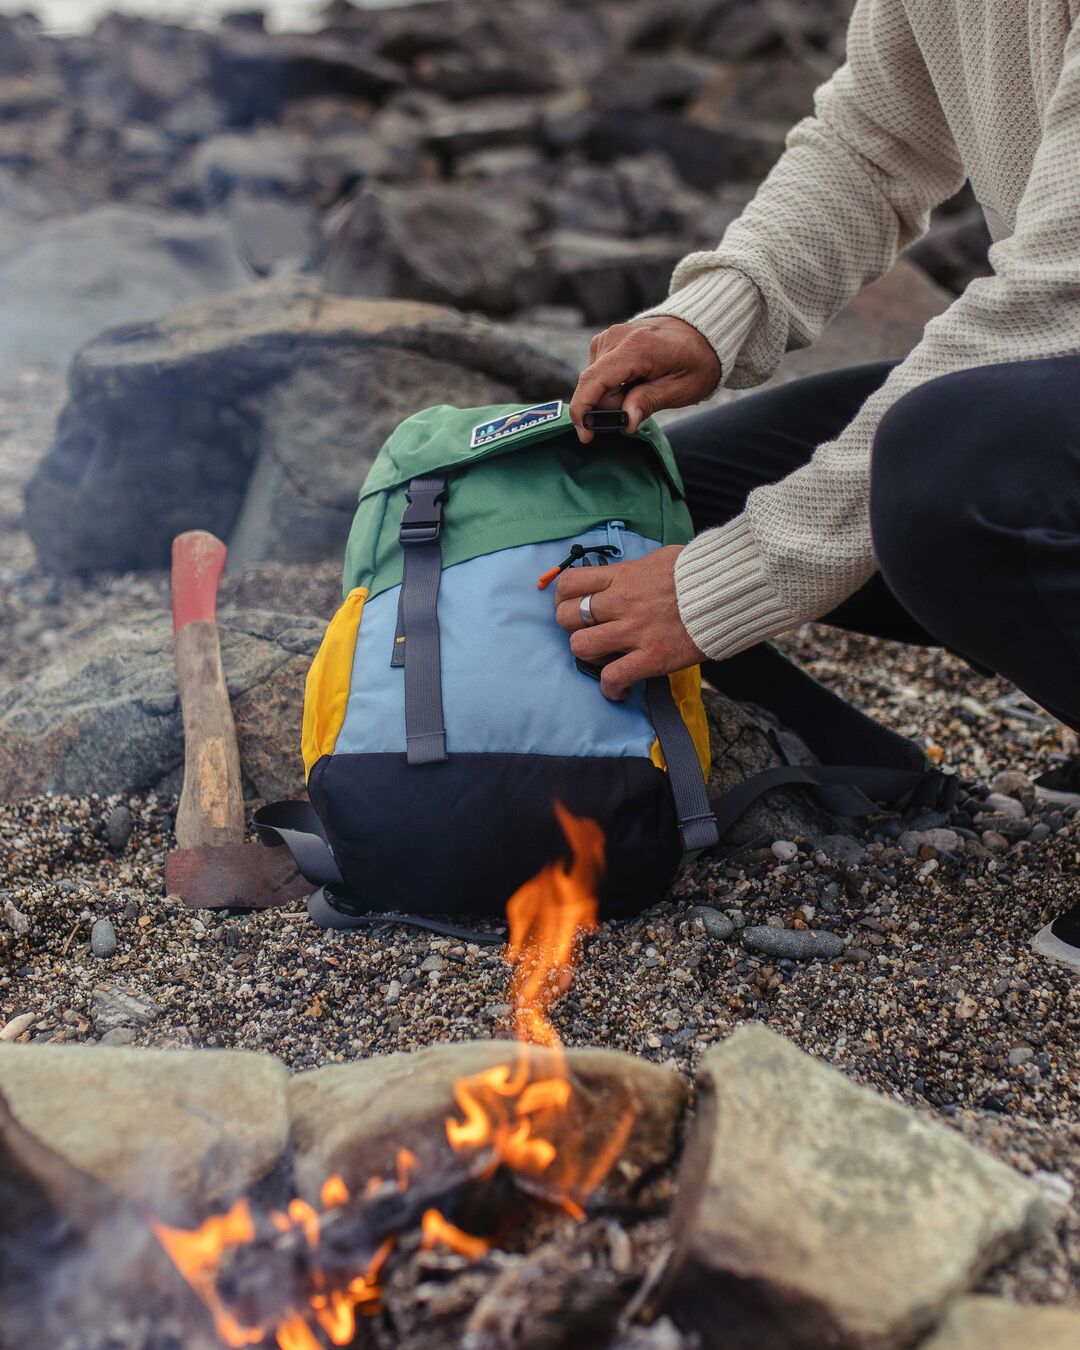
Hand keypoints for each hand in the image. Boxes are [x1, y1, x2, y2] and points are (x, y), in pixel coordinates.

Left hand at [553, 546, 705, 699]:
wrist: (731, 590)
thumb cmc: (701, 573)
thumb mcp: (662, 559)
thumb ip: (636, 571)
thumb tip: (626, 576)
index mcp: (622, 576)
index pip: (570, 583)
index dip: (563, 597)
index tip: (572, 605)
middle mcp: (621, 603)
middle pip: (567, 617)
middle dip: (571, 627)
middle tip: (588, 633)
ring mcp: (634, 631)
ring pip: (581, 647)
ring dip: (588, 655)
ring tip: (603, 658)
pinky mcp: (651, 657)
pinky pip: (613, 677)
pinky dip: (611, 687)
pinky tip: (619, 689)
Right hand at [569, 317, 721, 443]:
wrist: (701, 330)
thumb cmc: (697, 360)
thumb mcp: (683, 387)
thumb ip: (650, 401)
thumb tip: (626, 421)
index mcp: (636, 347)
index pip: (593, 380)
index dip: (583, 411)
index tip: (586, 436)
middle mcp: (615, 337)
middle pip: (593, 385)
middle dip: (610, 407)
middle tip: (641, 407)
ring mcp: (609, 336)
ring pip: (594, 381)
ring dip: (613, 396)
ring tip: (642, 389)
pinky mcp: (606, 340)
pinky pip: (598, 373)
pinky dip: (612, 385)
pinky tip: (634, 382)